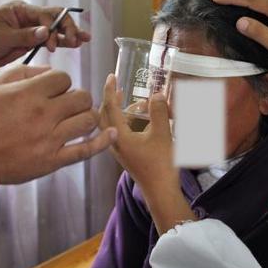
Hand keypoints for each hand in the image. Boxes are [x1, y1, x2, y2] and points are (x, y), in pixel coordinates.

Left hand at [0, 1, 90, 74]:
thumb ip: (24, 36)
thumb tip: (45, 32)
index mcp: (19, 10)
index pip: (43, 14)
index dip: (51, 27)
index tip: (48, 43)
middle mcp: (27, 17)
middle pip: (54, 18)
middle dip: (66, 28)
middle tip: (75, 40)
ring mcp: (30, 30)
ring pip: (55, 30)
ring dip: (69, 34)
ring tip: (84, 40)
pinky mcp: (30, 43)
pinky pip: (50, 40)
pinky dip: (62, 42)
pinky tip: (76, 44)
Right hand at [0, 66, 116, 203]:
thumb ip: (23, 72)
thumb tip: (49, 70)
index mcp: (29, 94)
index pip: (64, 78)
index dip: (61, 82)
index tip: (53, 91)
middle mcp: (44, 114)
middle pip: (81, 97)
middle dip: (77, 98)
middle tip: (67, 105)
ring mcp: (51, 139)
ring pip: (88, 120)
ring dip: (87, 116)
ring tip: (78, 119)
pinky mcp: (54, 160)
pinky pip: (86, 150)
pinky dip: (103, 142)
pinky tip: (111, 134)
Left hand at [100, 74, 176, 191]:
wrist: (161, 191)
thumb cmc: (161, 164)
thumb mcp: (163, 134)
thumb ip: (159, 112)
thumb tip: (156, 95)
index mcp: (119, 136)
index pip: (110, 108)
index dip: (110, 90)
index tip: (111, 76)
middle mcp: (114, 143)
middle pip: (104, 116)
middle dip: (110, 100)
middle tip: (117, 87)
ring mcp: (119, 150)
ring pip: (111, 125)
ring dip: (118, 110)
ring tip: (130, 100)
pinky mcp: (126, 155)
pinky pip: (118, 132)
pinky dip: (124, 121)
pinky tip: (137, 118)